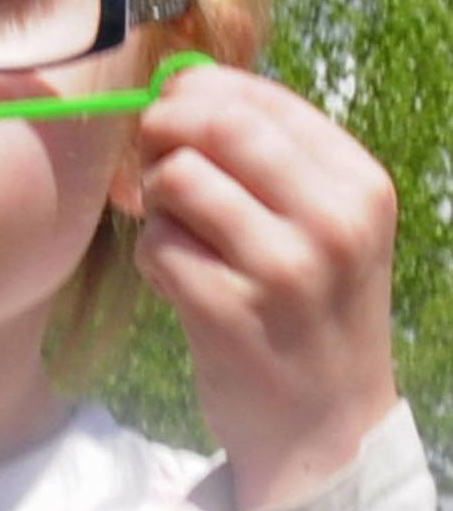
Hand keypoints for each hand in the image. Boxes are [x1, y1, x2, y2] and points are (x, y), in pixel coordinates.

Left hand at [131, 64, 398, 510]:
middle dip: (164, 134)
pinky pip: (156, 247)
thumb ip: (265, 156)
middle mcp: (332, 220)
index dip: (195, 94)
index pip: (259, 97)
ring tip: (179, 236)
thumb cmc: (308, 308)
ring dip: (156, 204)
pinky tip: (179, 283)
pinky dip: (153, 259)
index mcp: (358, 183)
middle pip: (215, 125)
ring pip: (177, 182)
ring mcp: (283, 269)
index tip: (172, 117)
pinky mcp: (230, 314)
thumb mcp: (323, 223)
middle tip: (154, 166)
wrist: (324, 425)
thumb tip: (179, 85)